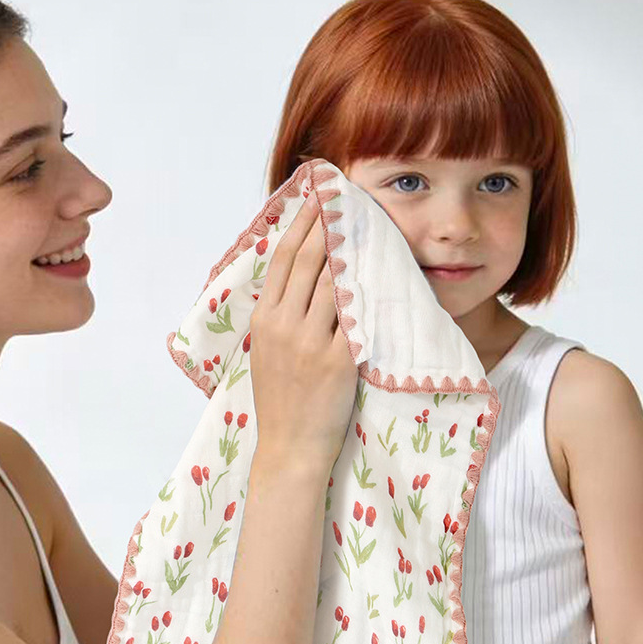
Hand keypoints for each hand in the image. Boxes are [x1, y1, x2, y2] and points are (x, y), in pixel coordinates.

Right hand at [249, 186, 358, 472]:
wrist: (290, 447)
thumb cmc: (280, 401)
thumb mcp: (265, 352)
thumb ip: (279, 316)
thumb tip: (297, 280)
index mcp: (264, 320)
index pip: (284, 260)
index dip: (301, 225)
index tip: (316, 199)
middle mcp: (285, 325)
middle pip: (310, 262)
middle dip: (327, 224)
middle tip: (344, 196)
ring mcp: (312, 341)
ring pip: (335, 282)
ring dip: (350, 250)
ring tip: (366, 224)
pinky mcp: (339, 359)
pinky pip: (355, 315)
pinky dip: (365, 289)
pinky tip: (378, 268)